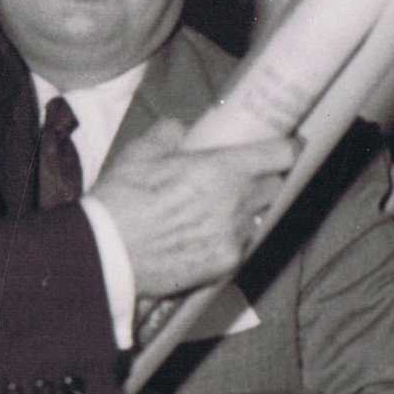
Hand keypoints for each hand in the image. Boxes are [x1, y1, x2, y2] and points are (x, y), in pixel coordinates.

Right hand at [92, 118, 300, 299]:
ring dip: (245, 210)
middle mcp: (235, 204)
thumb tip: (180, 129)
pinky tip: (206, 233)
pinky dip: (230, 236)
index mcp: (220, 170)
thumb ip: (168, 134)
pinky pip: (240, 244)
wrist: (105, 254)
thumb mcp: (140, 153)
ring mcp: (232, 237)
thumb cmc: (120, 201)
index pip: (278, 155)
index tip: (287, 145)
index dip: (287, 147)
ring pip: (256, 217)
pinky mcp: (223, 264)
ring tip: (218, 208)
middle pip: (273, 187)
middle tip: (244, 176)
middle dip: (263, 179)